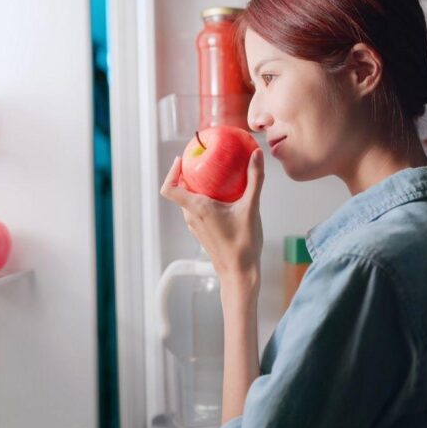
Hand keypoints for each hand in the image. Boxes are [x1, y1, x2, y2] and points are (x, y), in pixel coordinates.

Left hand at [160, 149, 265, 292]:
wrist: (240, 273)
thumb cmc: (243, 245)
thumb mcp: (251, 208)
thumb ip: (255, 179)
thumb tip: (256, 154)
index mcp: (198, 208)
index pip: (169, 188)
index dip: (171, 172)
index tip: (182, 160)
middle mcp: (192, 217)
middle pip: (180, 191)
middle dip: (189, 175)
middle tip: (204, 162)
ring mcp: (196, 226)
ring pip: (189, 201)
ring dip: (197, 188)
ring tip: (214, 176)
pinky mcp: (203, 232)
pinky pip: (197, 211)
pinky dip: (204, 199)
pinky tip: (223, 197)